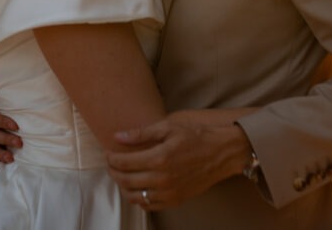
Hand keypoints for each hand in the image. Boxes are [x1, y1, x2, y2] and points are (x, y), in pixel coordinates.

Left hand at [105, 111, 252, 208]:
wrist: (223, 153)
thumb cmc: (197, 137)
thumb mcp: (170, 127)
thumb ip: (142, 133)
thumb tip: (118, 136)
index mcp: (159, 158)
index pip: (124, 163)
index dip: (111, 158)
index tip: (108, 153)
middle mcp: (162, 178)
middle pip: (126, 181)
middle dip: (114, 172)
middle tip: (111, 163)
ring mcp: (169, 192)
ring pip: (135, 196)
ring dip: (123, 187)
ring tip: (122, 175)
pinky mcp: (176, 200)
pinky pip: (149, 204)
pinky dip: (138, 198)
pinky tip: (137, 187)